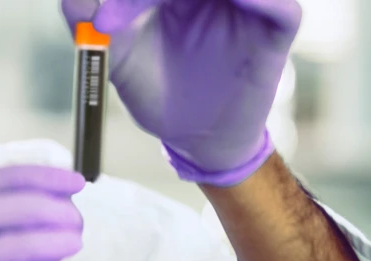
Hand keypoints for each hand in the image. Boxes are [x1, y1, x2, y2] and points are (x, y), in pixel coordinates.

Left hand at [61, 0, 301, 185]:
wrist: (190, 137)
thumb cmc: (155, 87)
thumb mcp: (115, 52)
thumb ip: (87, 20)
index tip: (108, 17)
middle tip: (135, 2)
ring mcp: (247, 7)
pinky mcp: (274, 33)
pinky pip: (283, 8)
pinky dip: (264, 1)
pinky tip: (238, 1)